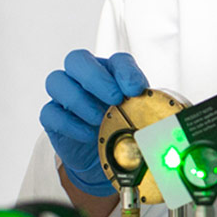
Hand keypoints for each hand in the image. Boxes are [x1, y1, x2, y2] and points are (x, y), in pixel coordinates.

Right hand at [40, 50, 148, 196]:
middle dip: (95, 77)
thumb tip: (166, 113)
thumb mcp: (138, 116)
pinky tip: (88, 134)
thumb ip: (147, 107)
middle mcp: (83, 78)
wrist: (104, 156)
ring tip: (100, 119)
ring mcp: (64, 96)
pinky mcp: (53, 118)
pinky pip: (50, 113)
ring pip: (56, 81)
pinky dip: (70, 124)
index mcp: (109, 73)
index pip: (116, 60)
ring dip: (80, 100)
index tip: (136, 89)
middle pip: (76, 59)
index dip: (126, 71)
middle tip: (114, 98)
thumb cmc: (120, 128)